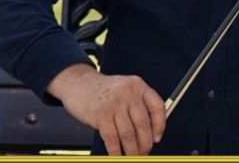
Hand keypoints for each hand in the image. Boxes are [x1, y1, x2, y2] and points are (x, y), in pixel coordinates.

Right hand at [46, 63, 166, 154]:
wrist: (78, 83)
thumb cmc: (104, 89)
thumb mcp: (125, 88)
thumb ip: (139, 104)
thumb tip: (152, 130)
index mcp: (138, 85)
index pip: (157, 107)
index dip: (160, 125)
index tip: (157, 137)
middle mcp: (128, 93)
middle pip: (143, 124)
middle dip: (145, 143)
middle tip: (144, 151)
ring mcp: (114, 103)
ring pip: (128, 134)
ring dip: (132, 150)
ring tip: (132, 155)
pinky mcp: (100, 115)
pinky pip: (112, 138)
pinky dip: (116, 151)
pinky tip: (117, 154)